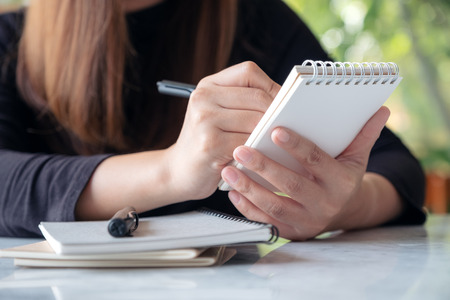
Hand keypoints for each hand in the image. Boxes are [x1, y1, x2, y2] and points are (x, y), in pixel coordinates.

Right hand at [166, 62, 279, 199]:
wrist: (178, 172)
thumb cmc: (207, 143)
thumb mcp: (219, 115)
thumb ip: (245, 104)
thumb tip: (287, 104)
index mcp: (208, 86)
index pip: (249, 72)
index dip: (271, 86)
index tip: (284, 103)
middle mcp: (203, 97)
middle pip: (257, 97)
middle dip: (277, 113)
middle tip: (288, 127)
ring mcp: (204, 119)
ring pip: (256, 120)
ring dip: (271, 134)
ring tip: (278, 143)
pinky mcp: (209, 144)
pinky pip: (248, 143)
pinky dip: (260, 151)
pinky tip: (263, 157)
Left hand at [221, 106, 394, 239]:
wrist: (342, 212)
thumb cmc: (343, 178)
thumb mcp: (356, 158)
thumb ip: (364, 135)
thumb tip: (381, 110)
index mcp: (341, 182)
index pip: (316, 161)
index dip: (296, 146)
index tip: (274, 130)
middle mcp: (324, 204)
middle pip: (291, 185)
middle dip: (264, 167)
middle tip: (240, 150)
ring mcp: (306, 222)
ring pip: (274, 207)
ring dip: (249, 188)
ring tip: (229, 169)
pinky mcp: (291, 232)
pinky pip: (265, 222)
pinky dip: (247, 208)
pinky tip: (233, 191)